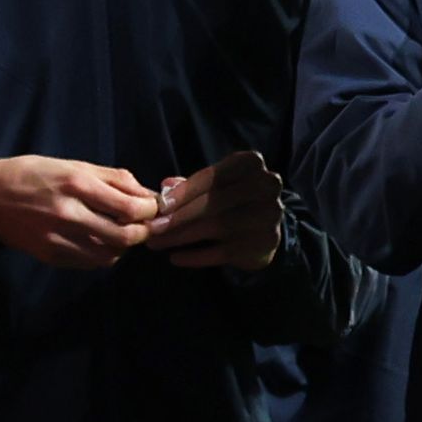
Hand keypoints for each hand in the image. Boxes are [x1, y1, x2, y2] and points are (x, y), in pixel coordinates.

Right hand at [0, 153, 161, 269]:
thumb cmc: (31, 174)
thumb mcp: (72, 165)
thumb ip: (112, 178)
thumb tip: (147, 195)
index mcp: (76, 184)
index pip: (130, 207)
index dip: (150, 210)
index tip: (150, 208)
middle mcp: (68, 213)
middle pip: (126, 236)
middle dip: (142, 232)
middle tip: (142, 226)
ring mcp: (58, 238)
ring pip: (111, 253)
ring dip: (123, 246)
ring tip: (120, 234)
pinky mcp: (50, 254)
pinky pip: (90, 263)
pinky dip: (103, 255)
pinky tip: (99, 243)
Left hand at [148, 149, 286, 272]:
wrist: (263, 227)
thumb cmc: (228, 199)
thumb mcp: (210, 185)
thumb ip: (188, 185)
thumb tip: (166, 186)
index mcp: (250, 163)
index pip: (213, 176)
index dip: (184, 191)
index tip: (160, 206)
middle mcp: (266, 186)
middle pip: (215, 202)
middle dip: (179, 216)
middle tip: (152, 228)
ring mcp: (269, 215)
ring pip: (219, 226)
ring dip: (182, 236)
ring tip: (157, 243)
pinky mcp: (266, 243)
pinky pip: (225, 251)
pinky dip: (197, 256)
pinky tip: (176, 258)